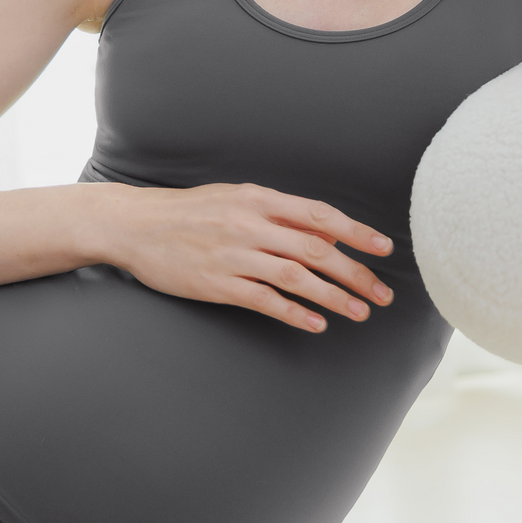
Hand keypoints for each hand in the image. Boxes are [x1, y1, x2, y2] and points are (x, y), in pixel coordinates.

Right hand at [106, 182, 394, 332]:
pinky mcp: (218, 284)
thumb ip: (277, 210)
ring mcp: (235, 255)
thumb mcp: (236, 197)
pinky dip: (295, 313)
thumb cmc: (191, 211)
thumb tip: (322, 227)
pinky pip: (265, 301)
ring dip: (334, 298)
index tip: (385, 249)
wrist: (136, 225)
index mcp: (259, 199)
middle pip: (318, 250)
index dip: (357, 232)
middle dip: (356, 273)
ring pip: (298, 277)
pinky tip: (316, 325)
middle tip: (382, 294)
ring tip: (359, 313)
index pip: (321, 215)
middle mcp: (251, 225)